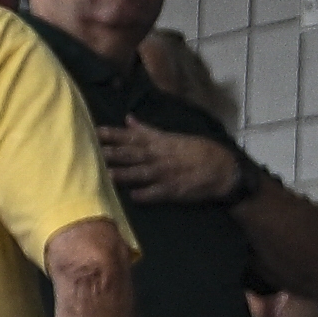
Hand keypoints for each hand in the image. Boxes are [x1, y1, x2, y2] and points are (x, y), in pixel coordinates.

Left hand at [99, 112, 242, 205]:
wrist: (222, 169)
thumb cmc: (199, 150)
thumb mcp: (174, 136)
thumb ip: (148, 130)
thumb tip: (128, 119)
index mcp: (160, 142)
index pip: (132, 136)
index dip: (114, 134)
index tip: (96, 131)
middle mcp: (160, 157)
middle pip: (133, 154)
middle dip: (114, 153)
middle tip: (95, 151)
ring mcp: (165, 174)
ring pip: (140, 173)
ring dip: (124, 174)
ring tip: (107, 174)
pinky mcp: (172, 191)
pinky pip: (155, 193)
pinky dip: (144, 195)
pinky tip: (132, 197)